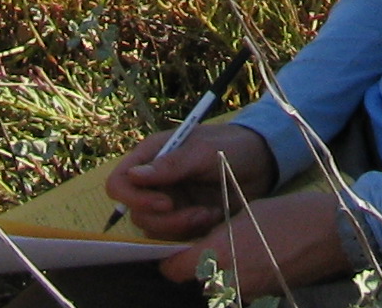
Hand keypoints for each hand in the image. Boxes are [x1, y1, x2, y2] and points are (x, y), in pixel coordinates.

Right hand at [102, 120, 275, 241]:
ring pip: (153, 229)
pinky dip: (192, 232)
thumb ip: (171, 164)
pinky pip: (174, 237)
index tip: (165, 203)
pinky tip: (212, 217)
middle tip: (195, 214)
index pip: (119, 182)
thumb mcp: (204, 151)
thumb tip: (134, 176)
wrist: (262, 162)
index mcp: (151, 156)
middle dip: (165, 220)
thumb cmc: (231, 146)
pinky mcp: (183, 219)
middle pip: (136, 213)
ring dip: (180, 227)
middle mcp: (154, 181)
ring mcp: (168, 202)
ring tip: (208, 214)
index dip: (133, 198)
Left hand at [157, 189, 352, 298]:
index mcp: (218, 254)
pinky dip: (239, 274)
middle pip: (196, 279)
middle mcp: (228, 280)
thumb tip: (203, 245)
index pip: (173, 270)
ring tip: (236, 245)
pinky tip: (254, 254)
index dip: (169, 259)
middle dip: (196, 264)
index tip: (173, 246)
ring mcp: (247, 292)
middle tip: (206, 242)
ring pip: (217, 284)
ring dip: (219, 269)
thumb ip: (218, 234)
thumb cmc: (288, 214)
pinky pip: (239, 287)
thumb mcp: (246, 214)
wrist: (332, 234)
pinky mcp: (264, 295)